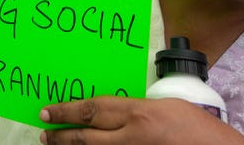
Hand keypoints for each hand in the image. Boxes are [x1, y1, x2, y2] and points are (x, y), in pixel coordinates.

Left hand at [39, 96, 243, 144]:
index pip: (92, 109)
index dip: (67, 110)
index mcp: (139, 113)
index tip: (48, 110)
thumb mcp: (167, 106)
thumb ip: (138, 109)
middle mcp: (131, 137)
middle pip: (85, 136)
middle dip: (61, 134)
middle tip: (43, 132)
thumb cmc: (200, 130)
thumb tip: (114, 113)